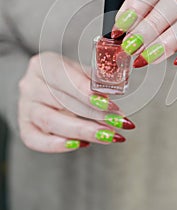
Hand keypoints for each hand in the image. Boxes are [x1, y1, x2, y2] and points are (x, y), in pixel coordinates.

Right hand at [18, 52, 134, 152]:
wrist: (48, 88)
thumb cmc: (67, 77)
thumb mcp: (81, 71)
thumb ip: (95, 78)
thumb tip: (115, 87)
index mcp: (43, 64)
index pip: (64, 77)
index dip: (87, 92)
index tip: (110, 104)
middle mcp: (29, 85)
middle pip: (61, 102)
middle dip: (94, 114)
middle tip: (118, 123)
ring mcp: (24, 107)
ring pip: (51, 122)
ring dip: (83, 131)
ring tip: (109, 136)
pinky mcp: (24, 127)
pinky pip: (36, 140)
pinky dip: (59, 145)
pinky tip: (83, 144)